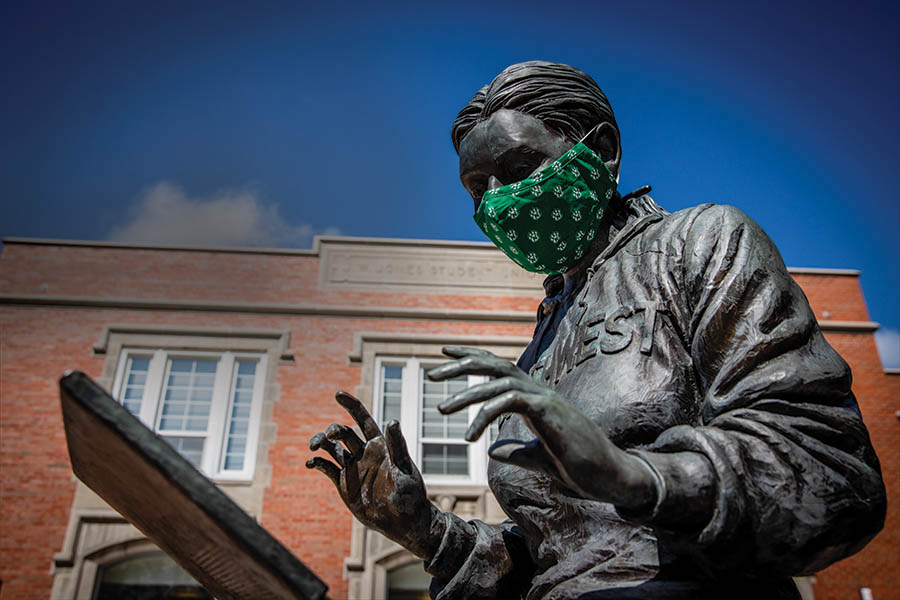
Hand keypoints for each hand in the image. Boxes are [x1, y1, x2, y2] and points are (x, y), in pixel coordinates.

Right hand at [306, 391, 441, 558]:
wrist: (404, 522)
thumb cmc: (411, 495)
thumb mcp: (405, 469)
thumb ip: (398, 445)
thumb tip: (392, 420)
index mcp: (380, 446)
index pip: (363, 420)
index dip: (352, 406)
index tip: (338, 393)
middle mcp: (364, 453)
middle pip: (343, 433)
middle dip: (333, 430)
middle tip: (328, 437)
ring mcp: (353, 467)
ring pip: (331, 448)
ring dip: (320, 443)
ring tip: (314, 447)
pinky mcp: (344, 483)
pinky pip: (327, 468)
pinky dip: (317, 463)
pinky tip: (311, 463)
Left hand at [428, 347, 658, 509]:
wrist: (608, 475)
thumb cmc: (578, 465)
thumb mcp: (537, 459)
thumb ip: (516, 451)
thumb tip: (493, 450)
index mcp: (534, 397)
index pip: (499, 369)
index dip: (472, 358)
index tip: (445, 355)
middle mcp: (538, 391)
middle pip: (495, 366)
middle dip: (462, 365)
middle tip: (431, 374)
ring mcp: (545, 398)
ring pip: (499, 383)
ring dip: (466, 395)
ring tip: (441, 409)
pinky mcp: (549, 411)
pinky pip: (511, 402)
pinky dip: (486, 415)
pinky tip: (470, 436)